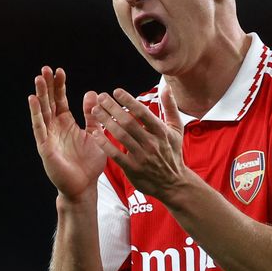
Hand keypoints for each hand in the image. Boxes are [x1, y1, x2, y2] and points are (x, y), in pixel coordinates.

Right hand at [28, 66, 105, 198]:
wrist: (84, 186)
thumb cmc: (89, 163)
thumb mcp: (94, 134)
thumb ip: (92, 115)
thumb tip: (92, 93)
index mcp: (66, 124)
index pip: (60, 100)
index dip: (59, 86)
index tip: (59, 71)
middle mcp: (55, 128)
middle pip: (49, 102)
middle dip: (47, 85)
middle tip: (45, 68)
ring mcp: (48, 136)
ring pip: (42, 111)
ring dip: (40, 94)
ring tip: (38, 78)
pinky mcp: (45, 146)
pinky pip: (40, 127)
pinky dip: (36, 113)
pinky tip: (33, 100)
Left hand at [90, 86, 186, 200]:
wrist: (173, 183)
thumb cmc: (172, 153)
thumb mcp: (176, 129)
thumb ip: (170, 107)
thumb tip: (167, 87)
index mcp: (161, 132)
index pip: (143, 113)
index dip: (128, 100)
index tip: (116, 91)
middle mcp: (152, 143)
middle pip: (128, 122)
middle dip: (113, 108)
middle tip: (101, 97)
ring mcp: (142, 157)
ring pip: (121, 136)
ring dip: (106, 122)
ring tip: (95, 111)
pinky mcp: (133, 169)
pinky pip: (115, 154)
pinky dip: (104, 144)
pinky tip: (95, 133)